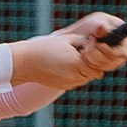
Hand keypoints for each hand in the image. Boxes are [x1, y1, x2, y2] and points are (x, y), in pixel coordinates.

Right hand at [10, 13, 126, 89]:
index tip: (100, 46)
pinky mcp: (65, 86)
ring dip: (87, 67)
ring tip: (80, 56)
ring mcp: (70, 83)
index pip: (100, 61)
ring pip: (88, 76)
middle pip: (96, 70)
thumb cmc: (44, 48)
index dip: (102, 53)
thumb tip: (99, 43)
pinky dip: (78, 72)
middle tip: (92, 51)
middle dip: (96, 61)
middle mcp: (75, 76)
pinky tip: (70, 63)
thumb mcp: (67, 40)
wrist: (24, 63)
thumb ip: (85, 42)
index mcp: (77, 63)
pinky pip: (78, 79)